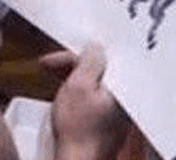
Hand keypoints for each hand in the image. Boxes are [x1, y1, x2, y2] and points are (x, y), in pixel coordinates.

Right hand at [42, 42, 129, 159]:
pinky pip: (96, 99)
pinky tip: (66, 98)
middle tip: (50, 66)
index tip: (57, 58)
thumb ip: (88, 62)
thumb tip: (95, 47)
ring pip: (97, 85)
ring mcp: (118, 113)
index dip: (75, 55)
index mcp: (123, 87)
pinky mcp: (109, 123)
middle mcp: (125, 99)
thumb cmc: (78, 130)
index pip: (102, 59)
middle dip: (73, 66)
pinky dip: (80, 94)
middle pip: (100, 71)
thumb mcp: (78, 86)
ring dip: (74, 79)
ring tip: (54, 80)